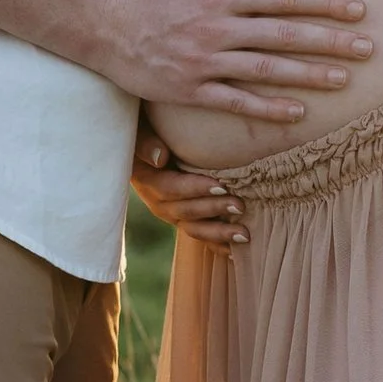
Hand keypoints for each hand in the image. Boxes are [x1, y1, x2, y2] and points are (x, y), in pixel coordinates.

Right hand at [86, 0, 373, 122]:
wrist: (103, 26)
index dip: (322, 2)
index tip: (358, 9)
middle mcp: (217, 29)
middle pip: (283, 34)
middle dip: (329, 41)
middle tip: (368, 48)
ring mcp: (204, 62)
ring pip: (265, 69)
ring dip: (308, 74)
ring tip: (344, 79)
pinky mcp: (191, 90)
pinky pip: (235, 102)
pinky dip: (267, 109)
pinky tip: (297, 112)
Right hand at [131, 130, 247, 247]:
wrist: (146, 145)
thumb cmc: (144, 128)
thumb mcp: (138, 130)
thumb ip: (145, 142)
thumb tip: (160, 158)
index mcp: (147, 180)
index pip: (171, 188)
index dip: (195, 189)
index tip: (221, 186)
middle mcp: (158, 202)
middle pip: (186, 211)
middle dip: (213, 210)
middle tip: (240, 206)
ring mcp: (172, 213)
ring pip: (194, 229)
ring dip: (219, 233)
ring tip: (244, 235)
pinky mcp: (185, 219)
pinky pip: (201, 236)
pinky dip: (217, 245)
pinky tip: (237, 253)